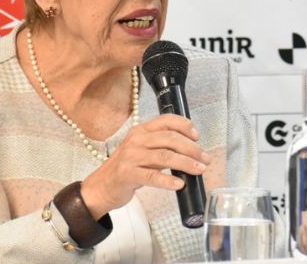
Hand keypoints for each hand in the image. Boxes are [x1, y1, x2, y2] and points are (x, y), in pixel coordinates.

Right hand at [78, 114, 210, 218]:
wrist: (101, 186)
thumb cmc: (126, 168)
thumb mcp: (142, 151)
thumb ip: (161, 147)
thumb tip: (190, 150)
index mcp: (141, 131)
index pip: (166, 120)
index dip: (184, 126)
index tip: (197, 136)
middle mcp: (136, 140)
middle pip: (170, 139)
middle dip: (192, 148)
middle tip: (205, 159)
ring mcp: (130, 157)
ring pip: (164, 156)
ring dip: (186, 163)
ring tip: (199, 170)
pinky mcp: (127, 174)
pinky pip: (151, 176)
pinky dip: (168, 180)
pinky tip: (179, 184)